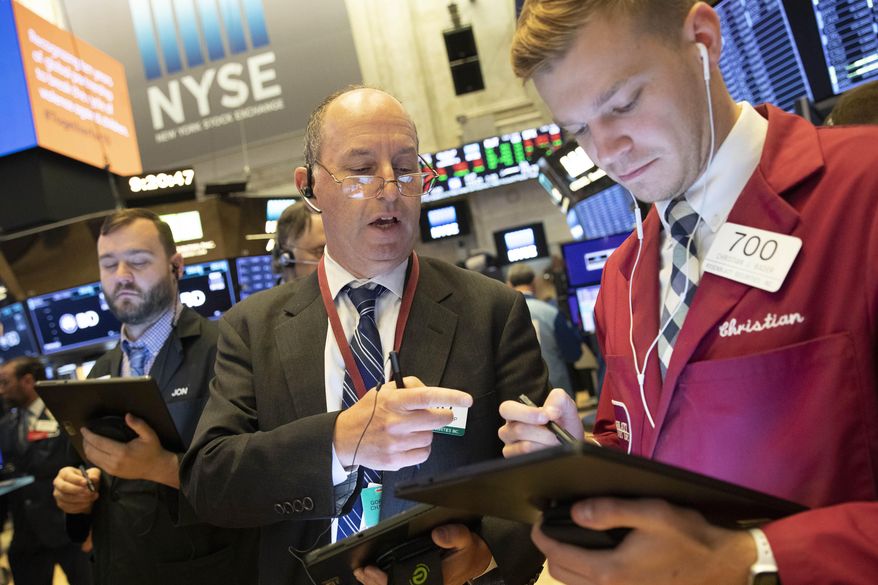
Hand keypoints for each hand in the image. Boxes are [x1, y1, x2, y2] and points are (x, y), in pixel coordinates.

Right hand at [53, 466, 100, 513]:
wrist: (86, 490)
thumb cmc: (88, 479)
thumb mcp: (93, 473)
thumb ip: (94, 474)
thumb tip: (93, 478)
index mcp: (64, 472)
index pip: (68, 476)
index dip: (77, 479)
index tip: (86, 482)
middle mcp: (58, 483)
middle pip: (64, 487)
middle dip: (78, 490)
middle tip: (90, 492)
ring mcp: (58, 494)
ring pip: (66, 498)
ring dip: (81, 499)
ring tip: (92, 497)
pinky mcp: (60, 504)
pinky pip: (68, 507)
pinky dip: (79, 507)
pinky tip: (88, 503)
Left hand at [81, 413, 179, 487]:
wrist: (156, 468)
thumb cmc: (152, 450)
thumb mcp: (149, 435)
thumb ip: (138, 424)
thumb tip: (128, 416)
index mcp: (122, 452)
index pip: (98, 442)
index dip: (89, 435)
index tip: (84, 429)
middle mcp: (114, 462)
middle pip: (91, 451)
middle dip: (85, 441)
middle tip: (85, 433)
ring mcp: (112, 469)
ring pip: (92, 459)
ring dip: (87, 449)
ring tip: (87, 440)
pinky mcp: (112, 473)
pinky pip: (97, 463)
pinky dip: (92, 456)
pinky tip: (94, 449)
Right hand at [334, 376, 472, 470]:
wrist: (345, 438)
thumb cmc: (367, 412)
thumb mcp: (384, 391)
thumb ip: (409, 386)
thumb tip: (432, 392)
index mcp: (393, 401)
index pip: (427, 396)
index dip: (450, 397)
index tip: (467, 400)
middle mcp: (395, 421)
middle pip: (436, 420)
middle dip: (443, 416)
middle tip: (438, 415)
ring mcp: (395, 443)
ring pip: (431, 437)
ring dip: (428, 433)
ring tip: (413, 430)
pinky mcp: (395, 460)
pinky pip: (423, 454)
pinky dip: (422, 448)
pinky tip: (410, 443)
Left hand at [354, 523, 491, 584]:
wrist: (475, 558)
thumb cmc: (469, 551)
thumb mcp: (466, 539)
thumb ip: (454, 535)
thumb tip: (437, 534)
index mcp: (436, 580)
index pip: (405, 584)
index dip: (385, 580)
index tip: (372, 571)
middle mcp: (427, 584)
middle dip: (375, 583)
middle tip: (362, 571)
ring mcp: (423, 584)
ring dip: (377, 583)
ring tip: (363, 574)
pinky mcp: (420, 581)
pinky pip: (401, 584)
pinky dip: (384, 581)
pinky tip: (373, 576)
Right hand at [498, 388, 581, 456]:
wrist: (571, 438)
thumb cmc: (563, 421)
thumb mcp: (564, 404)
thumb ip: (557, 399)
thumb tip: (549, 411)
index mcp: (516, 412)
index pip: (507, 409)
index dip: (526, 413)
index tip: (545, 417)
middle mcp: (510, 429)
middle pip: (518, 430)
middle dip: (542, 432)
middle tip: (555, 432)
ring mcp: (511, 446)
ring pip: (524, 446)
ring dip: (545, 443)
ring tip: (555, 441)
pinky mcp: (517, 461)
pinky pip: (527, 458)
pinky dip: (543, 453)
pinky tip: (549, 449)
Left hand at [533, 498, 755, 584]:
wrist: (723, 567)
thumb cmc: (688, 536)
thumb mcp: (651, 512)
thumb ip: (610, 511)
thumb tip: (575, 512)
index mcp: (610, 571)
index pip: (558, 556)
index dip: (541, 537)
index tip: (537, 520)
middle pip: (561, 575)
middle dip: (550, 551)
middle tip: (553, 526)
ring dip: (566, 564)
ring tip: (570, 538)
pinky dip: (585, 575)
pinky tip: (593, 556)